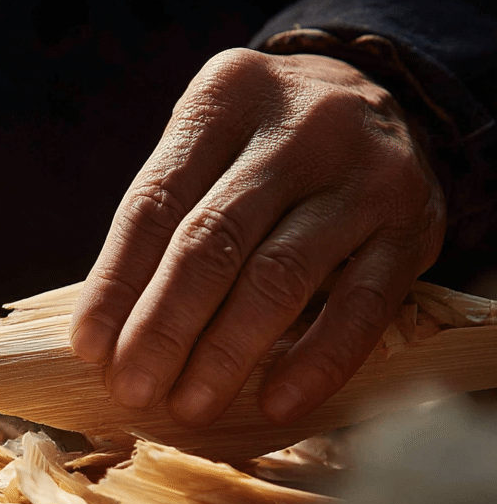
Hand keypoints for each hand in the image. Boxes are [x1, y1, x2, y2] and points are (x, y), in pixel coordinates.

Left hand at [69, 49, 445, 425]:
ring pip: (280, 278)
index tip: (90, 347)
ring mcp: (365, 175)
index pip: (155, 202)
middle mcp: (299, 128)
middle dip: (164, 327)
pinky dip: (316, 361)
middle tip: (133, 387)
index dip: (117, 282)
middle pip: (212, 242)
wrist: (383, 97)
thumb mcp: (211, 145)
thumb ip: (166, 219)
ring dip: (226, 354)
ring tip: (189, 406)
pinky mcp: (413, 226)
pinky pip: (362, 307)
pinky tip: (276, 402)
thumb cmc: (266, 143)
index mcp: (226, 98)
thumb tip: (110, 332)